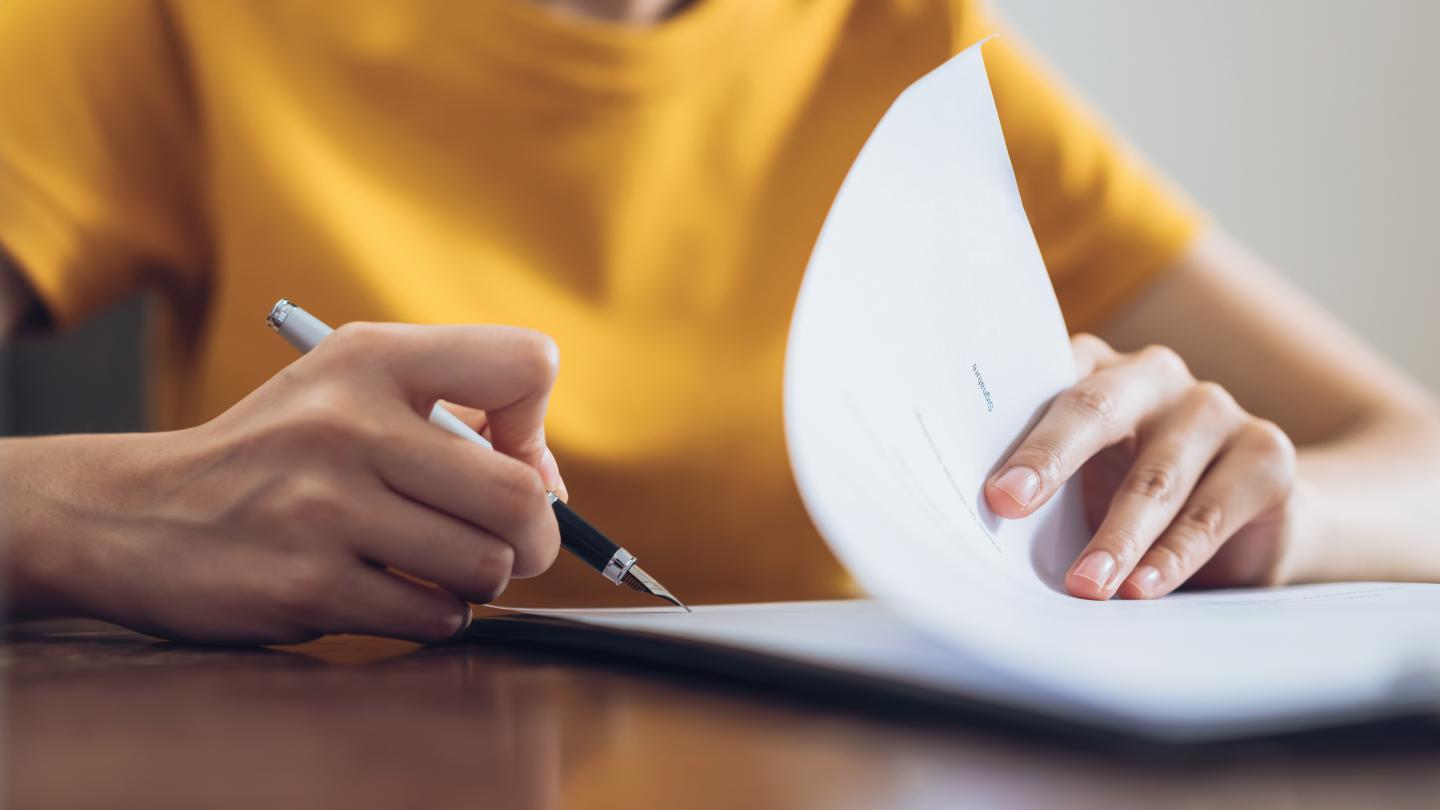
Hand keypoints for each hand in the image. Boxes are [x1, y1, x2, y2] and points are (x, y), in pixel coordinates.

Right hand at [4, 323, 566, 642]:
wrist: (135, 514)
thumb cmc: (275, 455)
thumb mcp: (349, 388)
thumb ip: (456, 412)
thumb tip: (550, 487)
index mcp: (372, 358)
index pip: (526, 366)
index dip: (536, 427)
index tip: (503, 457)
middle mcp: (349, 423)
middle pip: (522, 495)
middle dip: (536, 535)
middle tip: (509, 544)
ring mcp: (325, 507)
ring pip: (486, 564)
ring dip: (479, 580)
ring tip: (436, 566)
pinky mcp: (307, 584)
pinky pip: (433, 616)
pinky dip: (433, 616)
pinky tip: (392, 593)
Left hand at [983, 335, 1297, 598]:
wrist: (1247, 525)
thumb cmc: (1129, 497)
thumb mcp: (1081, 487)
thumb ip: (1041, 487)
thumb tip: (984, 526)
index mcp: (1094, 368)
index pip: (1044, 384)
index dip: (1014, 431)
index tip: (989, 488)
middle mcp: (1153, 375)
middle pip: (1096, 409)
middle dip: (1050, 459)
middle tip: (1009, 506)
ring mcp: (1213, 408)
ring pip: (1155, 475)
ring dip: (1117, 535)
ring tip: (1086, 585)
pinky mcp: (1265, 452)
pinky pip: (1211, 510)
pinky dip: (1173, 555)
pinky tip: (1143, 587)